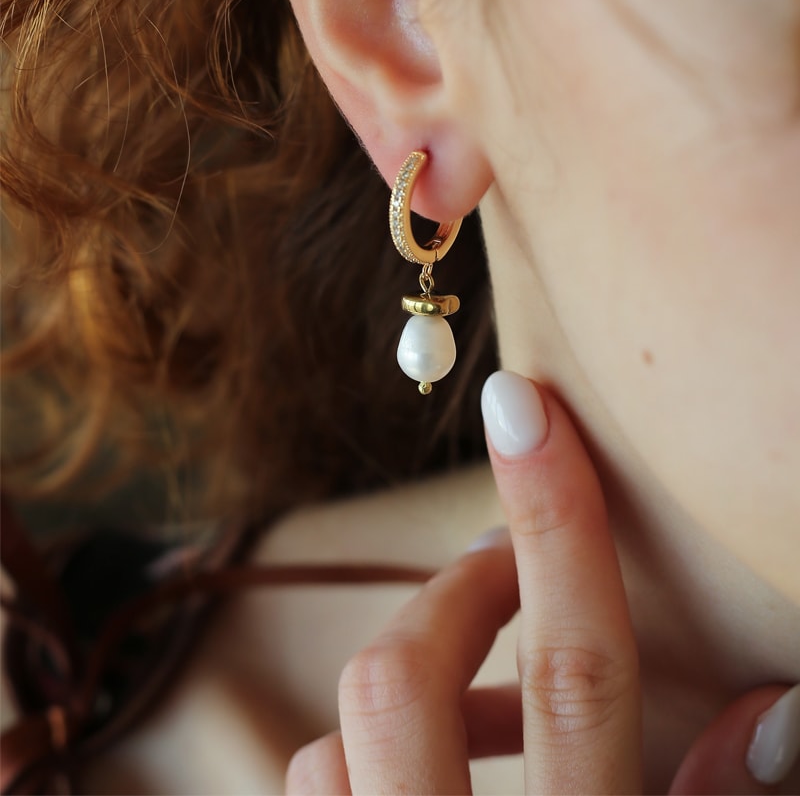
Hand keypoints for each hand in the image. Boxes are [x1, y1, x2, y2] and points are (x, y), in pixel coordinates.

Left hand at [286, 371, 798, 793]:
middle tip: (501, 569)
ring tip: (467, 682)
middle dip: (452, 597)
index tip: (523, 402)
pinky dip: (354, 751)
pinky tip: (410, 763)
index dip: (557, 529)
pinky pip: (309, 782)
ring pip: (336, 732)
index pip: (577, 672)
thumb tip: (767, 714)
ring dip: (406, 679)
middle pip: (409, 683)